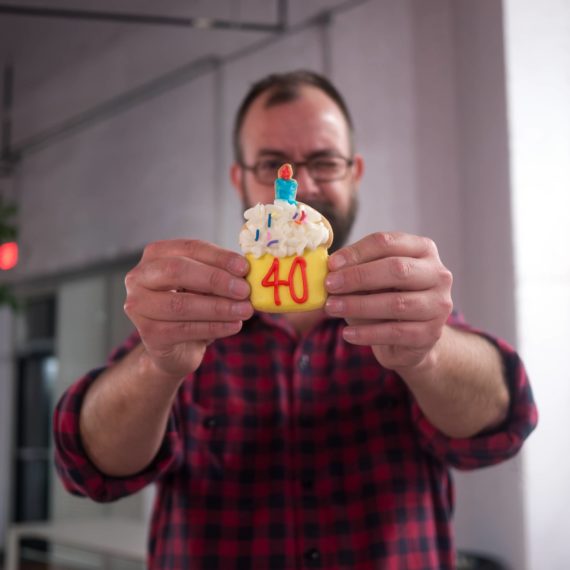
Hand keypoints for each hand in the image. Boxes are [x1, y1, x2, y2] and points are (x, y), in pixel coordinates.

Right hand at [124, 239, 252, 378]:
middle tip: (244, 290)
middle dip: (215, 280)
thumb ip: (221, 273)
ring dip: (219, 307)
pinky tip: (234, 326)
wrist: (176, 347)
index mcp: (156, 255)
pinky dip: (214, 327)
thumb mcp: (206, 284)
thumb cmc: (193, 306)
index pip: (189, 248)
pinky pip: (185, 329)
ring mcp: (139, 307)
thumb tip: (246, 272)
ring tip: (245, 310)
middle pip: (177, 271)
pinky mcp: (149, 334)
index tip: (244, 268)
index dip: (218, 257)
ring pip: (181, 304)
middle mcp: (139, 277)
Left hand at [324, 232, 452, 372]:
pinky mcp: (431, 334)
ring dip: (358, 305)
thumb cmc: (387, 298)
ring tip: (332, 308)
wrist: (411, 338)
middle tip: (329, 285)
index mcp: (422, 249)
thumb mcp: (373, 279)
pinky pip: (395, 332)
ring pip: (396, 303)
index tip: (331, 264)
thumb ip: (357, 270)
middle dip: (358, 276)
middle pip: (396, 269)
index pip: (388, 242)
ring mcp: (438, 305)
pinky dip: (368, 333)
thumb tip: (330, 269)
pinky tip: (347, 333)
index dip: (357, 252)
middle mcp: (438, 274)